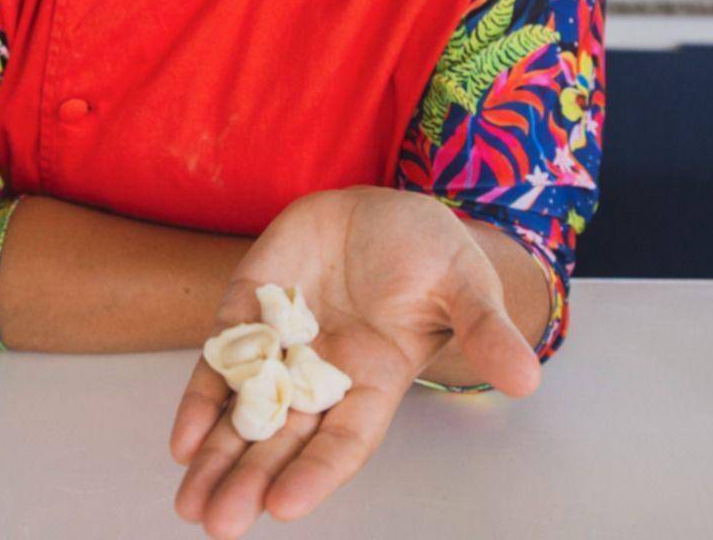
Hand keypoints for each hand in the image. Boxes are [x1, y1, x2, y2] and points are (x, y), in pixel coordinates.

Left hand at [169, 185, 541, 539]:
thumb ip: (483, 329)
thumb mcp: (463, 282)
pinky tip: (183, 437)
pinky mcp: (250, 305)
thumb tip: (528, 377)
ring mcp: (282, 342)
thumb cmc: (430, 250)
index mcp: (375, 379)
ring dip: (217, 455)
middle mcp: (322, 373)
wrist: (381, 204)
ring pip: (243, 410)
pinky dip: (202, 396)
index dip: (317, 473)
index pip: (344, 440)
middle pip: (283, 439)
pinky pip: (221, 357)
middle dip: (250, 480)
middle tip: (216, 523)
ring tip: (189, 500)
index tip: (284, 508)